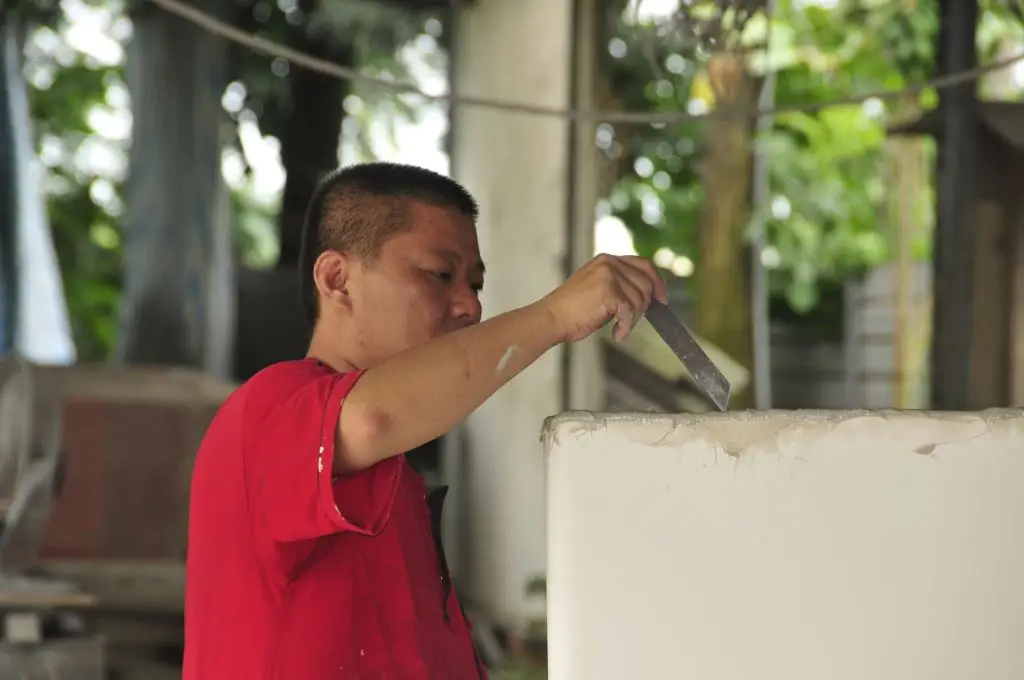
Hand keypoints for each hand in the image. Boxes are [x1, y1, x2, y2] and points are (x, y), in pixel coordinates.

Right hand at [539, 254, 667, 342]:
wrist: (551, 319)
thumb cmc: (571, 310)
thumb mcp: (598, 289)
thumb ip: (619, 285)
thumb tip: (646, 296)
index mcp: (607, 260)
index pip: (643, 264)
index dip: (657, 282)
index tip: (662, 299)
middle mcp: (609, 263)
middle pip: (646, 284)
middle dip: (644, 308)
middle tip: (630, 323)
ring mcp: (608, 275)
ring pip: (639, 300)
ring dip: (632, 320)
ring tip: (619, 329)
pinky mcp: (608, 291)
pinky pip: (630, 312)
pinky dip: (626, 327)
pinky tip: (617, 334)